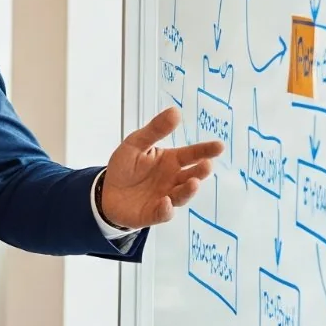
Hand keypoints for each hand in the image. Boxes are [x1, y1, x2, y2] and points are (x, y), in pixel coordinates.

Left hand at [97, 107, 221, 229]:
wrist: (106, 192)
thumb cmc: (125, 167)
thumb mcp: (136, 143)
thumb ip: (155, 129)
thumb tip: (176, 111)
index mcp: (171, 161)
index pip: (192, 154)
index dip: (205, 150)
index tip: (219, 146)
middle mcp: (172, 180)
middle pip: (192, 176)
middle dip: (201, 171)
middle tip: (207, 165)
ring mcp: (165, 198)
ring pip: (181, 196)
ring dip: (188, 190)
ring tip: (193, 183)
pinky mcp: (153, 213)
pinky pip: (163, 213)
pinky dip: (166, 209)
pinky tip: (165, 202)